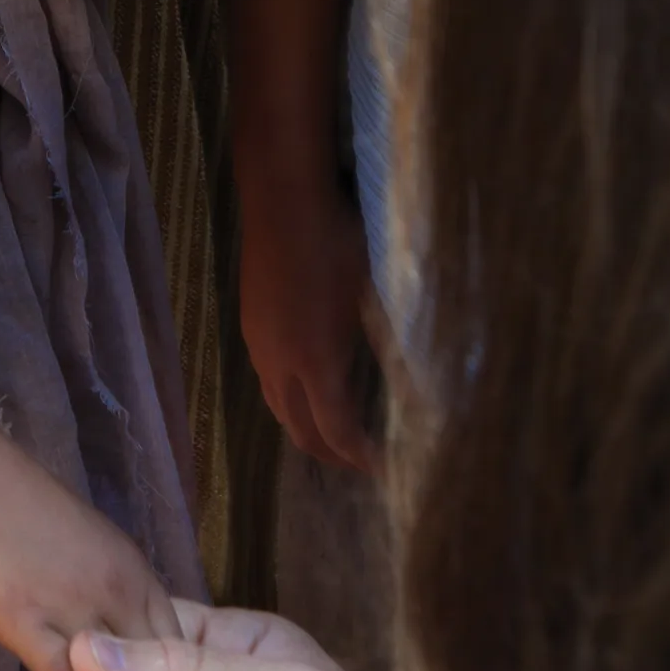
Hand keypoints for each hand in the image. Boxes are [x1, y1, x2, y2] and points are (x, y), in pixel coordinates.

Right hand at [238, 141, 376, 475]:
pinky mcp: (251, 326)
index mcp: (316, 361)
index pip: (336, 429)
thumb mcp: (373, 294)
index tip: (382, 470)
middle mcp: (280, 364)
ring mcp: (259, 345)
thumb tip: (418, 385)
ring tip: (334, 434)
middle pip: (299, 430)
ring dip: (305, 427)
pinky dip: (291, 400)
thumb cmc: (336, 241)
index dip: (359, 456)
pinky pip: (268, 381)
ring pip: (278, 407)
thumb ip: (389, 345)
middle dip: (330, 453)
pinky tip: (308, 386)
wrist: (281, 200)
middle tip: (360, 461)